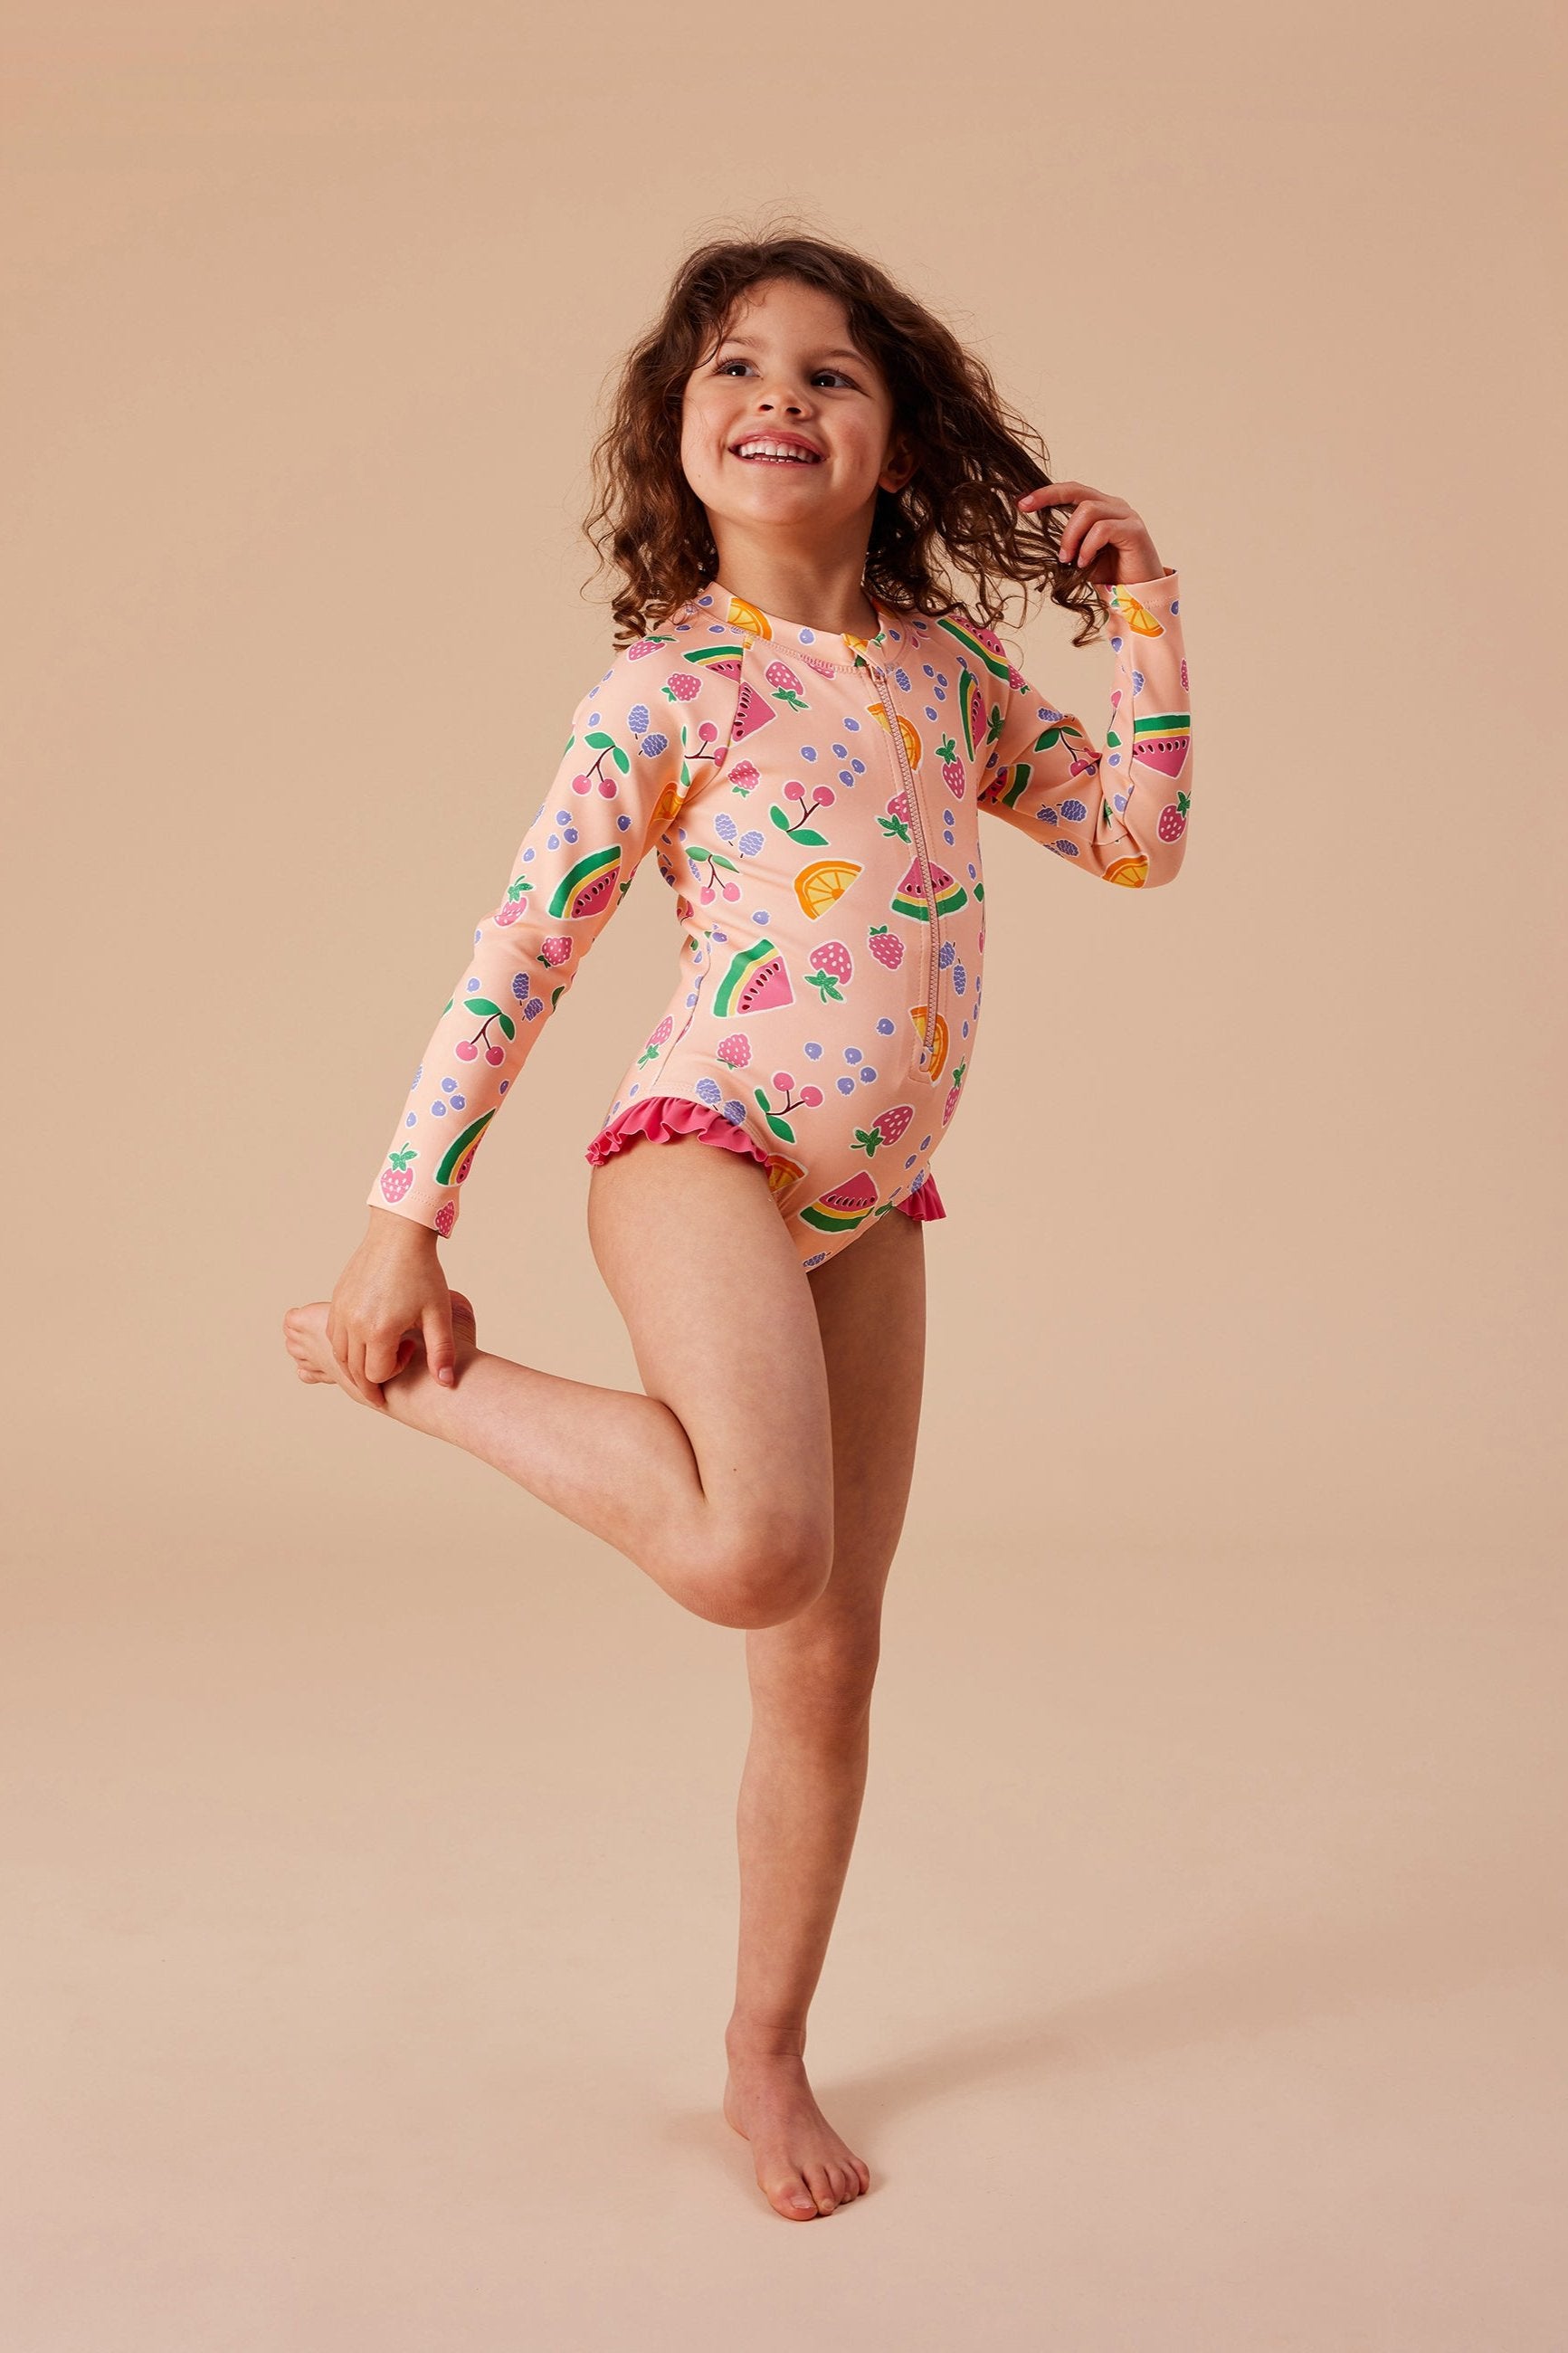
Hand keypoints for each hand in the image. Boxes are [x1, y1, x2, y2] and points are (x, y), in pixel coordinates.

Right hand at [325, 1217, 457, 1408]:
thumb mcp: (439, 1312)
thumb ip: (442, 1351)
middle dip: (369, 1384)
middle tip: (384, 1388)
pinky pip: (333, 1334)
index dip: (395, 1372)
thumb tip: (447, 1384)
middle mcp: (353, 1323)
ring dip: (354, 1367)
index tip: (411, 1348)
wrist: (398, 1234)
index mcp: (379, 1330)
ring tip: (374, 1363)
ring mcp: (341, 1310)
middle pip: (353, 1370)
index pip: (377, 1374)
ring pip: (339, 1354)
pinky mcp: (337, 1299)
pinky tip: (364, 1341)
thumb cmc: (422, 1271)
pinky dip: (344, 1347)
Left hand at [1016, 481, 1162, 588]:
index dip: (1046, 493)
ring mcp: (1126, 516)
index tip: (1021, 502)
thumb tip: (1037, 537)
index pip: (1071, 491)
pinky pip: (1102, 529)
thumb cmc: (1109, 575)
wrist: (1138, 594)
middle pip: (1077, 491)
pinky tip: (1084, 563)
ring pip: (1088, 510)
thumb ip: (1066, 542)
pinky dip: (1087, 546)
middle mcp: (1114, 506)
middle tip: (1027, 512)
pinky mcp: (1135, 530)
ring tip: (1068, 559)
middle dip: (1048, 498)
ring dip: (1070, 536)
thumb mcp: (1079, 556)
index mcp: (1101, 508)